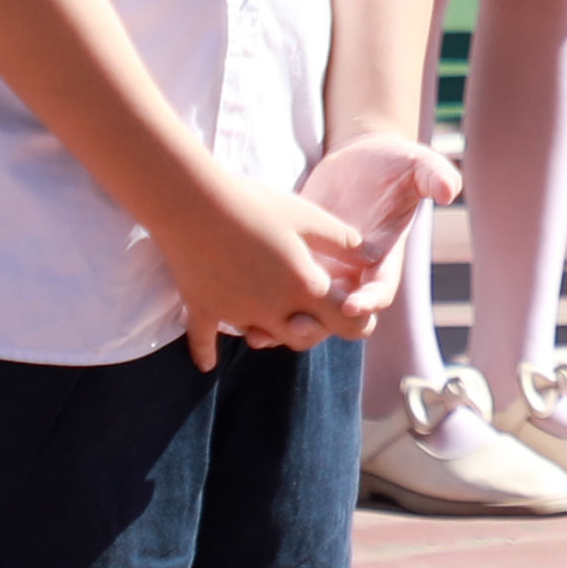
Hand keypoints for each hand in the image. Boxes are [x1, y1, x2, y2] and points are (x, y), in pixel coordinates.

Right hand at [157, 169, 414, 365]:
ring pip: (261, 338)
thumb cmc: (255, 203)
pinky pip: (204, 341)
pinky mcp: (202, 309)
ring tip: (273, 318)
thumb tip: (373, 255)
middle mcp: (272, 310)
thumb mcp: (307, 215)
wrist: (193, 202)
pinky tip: (207, 365)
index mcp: (304, 287)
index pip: (345, 321)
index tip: (360, 316)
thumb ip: (342, 240)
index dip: (359, 321)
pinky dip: (205, 353)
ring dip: (271, 332)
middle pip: (304, 337)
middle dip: (317, 328)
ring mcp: (235, 313)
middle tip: (319, 314)